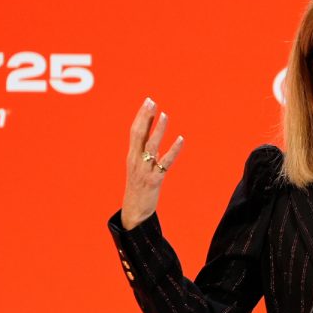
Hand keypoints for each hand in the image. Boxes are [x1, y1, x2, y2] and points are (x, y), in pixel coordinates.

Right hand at [120, 97, 183, 229]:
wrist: (134, 211)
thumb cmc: (138, 188)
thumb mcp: (139, 168)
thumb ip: (145, 154)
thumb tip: (155, 141)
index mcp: (131, 156)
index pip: (135, 132)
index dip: (141, 116)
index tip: (148, 102)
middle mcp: (135, 161)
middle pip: (139, 134)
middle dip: (145, 117)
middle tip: (152, 101)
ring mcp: (144, 170)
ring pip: (151, 146)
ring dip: (158, 130)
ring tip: (165, 115)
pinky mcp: (155, 180)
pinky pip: (165, 163)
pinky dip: (173, 150)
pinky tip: (181, 139)